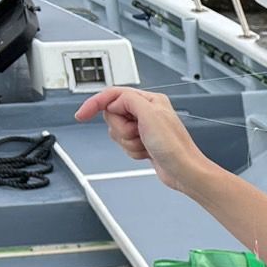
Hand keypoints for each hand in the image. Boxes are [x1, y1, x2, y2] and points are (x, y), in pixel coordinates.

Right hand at [72, 87, 214, 194]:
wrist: (184, 172)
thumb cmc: (175, 147)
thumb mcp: (150, 115)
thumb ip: (128, 100)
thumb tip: (113, 101)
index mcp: (150, 100)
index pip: (113, 95)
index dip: (95, 104)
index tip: (82, 114)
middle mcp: (147, 112)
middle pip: (112, 115)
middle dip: (121, 129)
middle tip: (138, 133)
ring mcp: (144, 129)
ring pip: (117, 132)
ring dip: (128, 142)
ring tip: (145, 145)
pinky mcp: (143, 143)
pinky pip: (124, 144)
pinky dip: (132, 151)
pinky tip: (146, 153)